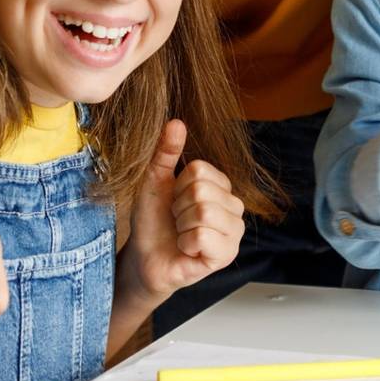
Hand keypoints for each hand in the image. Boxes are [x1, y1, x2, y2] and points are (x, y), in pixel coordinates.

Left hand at [118, 120, 245, 301]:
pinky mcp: (226, 255)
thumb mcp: (154, 181)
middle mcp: (235, 206)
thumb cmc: (152, 220)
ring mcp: (234, 232)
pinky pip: (203, 237)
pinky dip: (186, 243)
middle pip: (201, 191)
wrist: (143, 258)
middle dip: (178, 208)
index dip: (178, 187)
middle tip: (177, 220)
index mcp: (222, 185)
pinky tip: (187, 250)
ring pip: (204, 213)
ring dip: (181, 226)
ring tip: (182, 234)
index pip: (199, 170)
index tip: (174, 202)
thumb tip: (176, 122)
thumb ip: (166, 152)